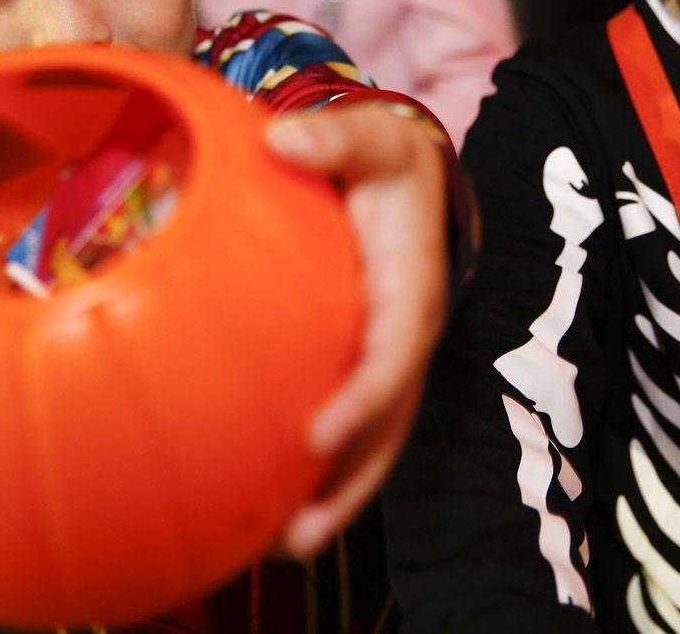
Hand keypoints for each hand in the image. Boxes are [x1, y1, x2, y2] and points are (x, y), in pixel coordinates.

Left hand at [264, 103, 449, 556]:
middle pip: (388, 427)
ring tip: (282, 546)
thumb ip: (336, 134)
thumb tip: (282, 139)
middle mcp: (406, 339)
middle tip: (300, 532)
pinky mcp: (363, 368)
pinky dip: (319, 470)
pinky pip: (350, 427)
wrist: (409, 178)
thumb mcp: (372, 137)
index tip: (316, 434)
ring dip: (336, 497)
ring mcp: (388, 361)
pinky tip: (268, 505)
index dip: (362, 400)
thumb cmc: (385, 160)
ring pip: (372, 443)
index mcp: (411, 292)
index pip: (393, 357)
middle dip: (350, 483)